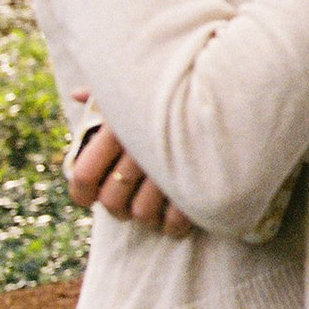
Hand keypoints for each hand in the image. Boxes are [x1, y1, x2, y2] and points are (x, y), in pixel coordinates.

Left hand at [65, 90, 191, 236]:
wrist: (231, 85)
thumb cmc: (182, 84)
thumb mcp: (141, 83)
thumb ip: (107, 94)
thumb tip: (77, 95)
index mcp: (119, 127)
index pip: (84, 174)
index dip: (81, 192)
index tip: (88, 198)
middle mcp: (139, 150)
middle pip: (112, 200)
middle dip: (117, 209)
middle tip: (127, 205)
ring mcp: (168, 170)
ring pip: (142, 213)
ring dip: (148, 217)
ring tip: (157, 210)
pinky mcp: (197, 185)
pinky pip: (175, 220)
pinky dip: (174, 224)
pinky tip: (179, 217)